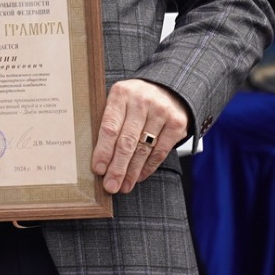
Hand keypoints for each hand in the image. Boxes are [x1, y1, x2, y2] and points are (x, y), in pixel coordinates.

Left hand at [91, 79, 187, 194]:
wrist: (168, 88)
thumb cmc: (134, 100)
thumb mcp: (119, 101)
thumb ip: (109, 121)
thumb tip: (97, 157)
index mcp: (121, 93)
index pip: (109, 127)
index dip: (103, 151)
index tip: (98, 169)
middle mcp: (142, 101)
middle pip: (126, 141)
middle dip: (117, 168)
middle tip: (110, 186)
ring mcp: (161, 112)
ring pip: (143, 149)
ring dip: (132, 172)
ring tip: (123, 186)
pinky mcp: (177, 124)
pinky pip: (160, 152)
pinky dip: (148, 167)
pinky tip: (138, 177)